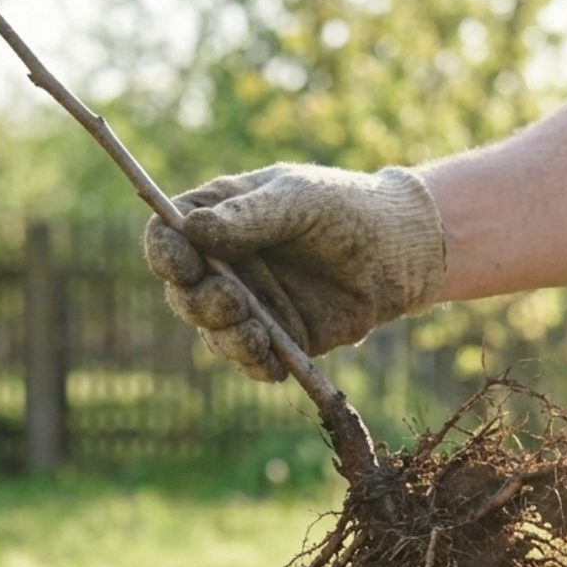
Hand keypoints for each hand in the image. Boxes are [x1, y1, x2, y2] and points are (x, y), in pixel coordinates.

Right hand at [142, 164, 446, 381]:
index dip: (165, 254)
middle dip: (199, 303)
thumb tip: (190, 229)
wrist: (401, 250)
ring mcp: (249, 304)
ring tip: (255, 334)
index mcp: (217, 218)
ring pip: (213, 333)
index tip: (183, 265)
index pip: (167, 237)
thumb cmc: (346, 208)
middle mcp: (225, 265)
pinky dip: (256, 365)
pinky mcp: (278, 337)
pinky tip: (273, 365)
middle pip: (183, 292)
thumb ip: (248, 217)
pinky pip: (252, 360)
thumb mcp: (298, 201)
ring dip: (226, 338)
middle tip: (231, 301)